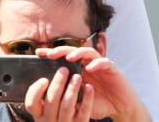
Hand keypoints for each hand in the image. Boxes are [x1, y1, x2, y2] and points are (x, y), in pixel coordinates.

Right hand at [24, 63, 92, 120]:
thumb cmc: (57, 113)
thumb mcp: (46, 109)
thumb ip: (44, 95)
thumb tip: (48, 69)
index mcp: (38, 114)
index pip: (31, 103)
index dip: (36, 91)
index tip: (44, 79)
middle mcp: (49, 120)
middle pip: (51, 101)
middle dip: (57, 84)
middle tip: (64, 70)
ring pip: (66, 106)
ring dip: (72, 89)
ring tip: (77, 76)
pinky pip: (84, 112)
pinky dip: (87, 99)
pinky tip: (88, 87)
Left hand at [32, 46, 151, 120]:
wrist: (121, 108)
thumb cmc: (99, 103)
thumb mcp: (79, 101)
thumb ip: (67, 97)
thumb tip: (48, 98)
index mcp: (78, 69)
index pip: (62, 57)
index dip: (51, 54)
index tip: (38, 53)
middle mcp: (87, 63)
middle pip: (73, 51)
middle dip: (61, 50)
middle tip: (50, 54)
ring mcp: (99, 64)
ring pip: (88, 52)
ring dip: (77, 53)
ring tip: (68, 57)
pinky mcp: (112, 69)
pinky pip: (104, 62)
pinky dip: (97, 63)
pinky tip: (89, 68)